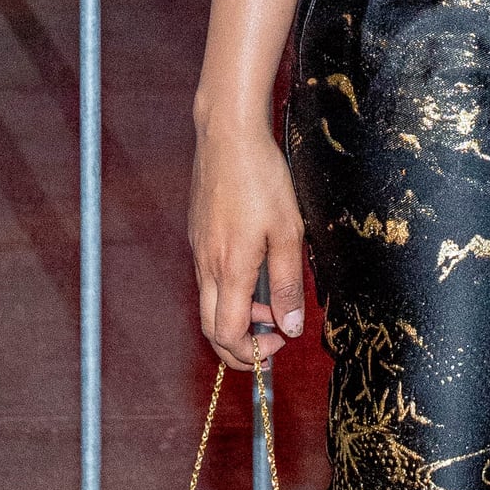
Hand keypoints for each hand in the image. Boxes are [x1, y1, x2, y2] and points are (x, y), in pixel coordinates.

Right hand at [189, 118, 307, 370]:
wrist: (228, 136)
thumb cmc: (262, 179)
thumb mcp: (288, 233)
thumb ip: (288, 285)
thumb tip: (291, 326)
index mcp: (230, 270)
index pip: (227, 335)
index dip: (252, 353)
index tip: (279, 342)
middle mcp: (207, 265)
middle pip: (211, 328)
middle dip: (239, 347)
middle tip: (271, 340)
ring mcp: (199, 251)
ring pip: (210, 303)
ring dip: (239, 315)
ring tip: (272, 302)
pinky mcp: (198, 236)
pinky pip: (209, 278)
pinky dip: (231, 291)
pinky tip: (256, 271)